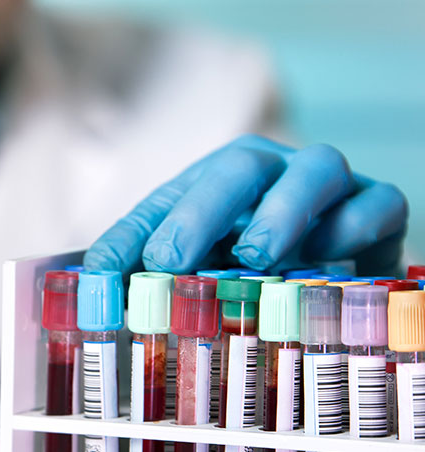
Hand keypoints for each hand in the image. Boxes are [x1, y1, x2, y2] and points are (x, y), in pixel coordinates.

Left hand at [84, 134, 407, 275]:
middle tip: (171, 259)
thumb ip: (150, 277)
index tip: (101, 279)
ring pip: (314, 168)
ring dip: (281, 210)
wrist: (341, 264)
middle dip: (199, 212)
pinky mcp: (377, 205)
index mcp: (214, 185)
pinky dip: (351, 227)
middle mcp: (268, 173)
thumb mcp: (201, 271)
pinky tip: (325, 256)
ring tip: (256, 255)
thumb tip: (95, 296)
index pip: (165, 201)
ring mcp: (324, 185)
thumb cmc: (258, 267)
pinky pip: (376, 202)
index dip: (130, 238)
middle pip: (234, 168)